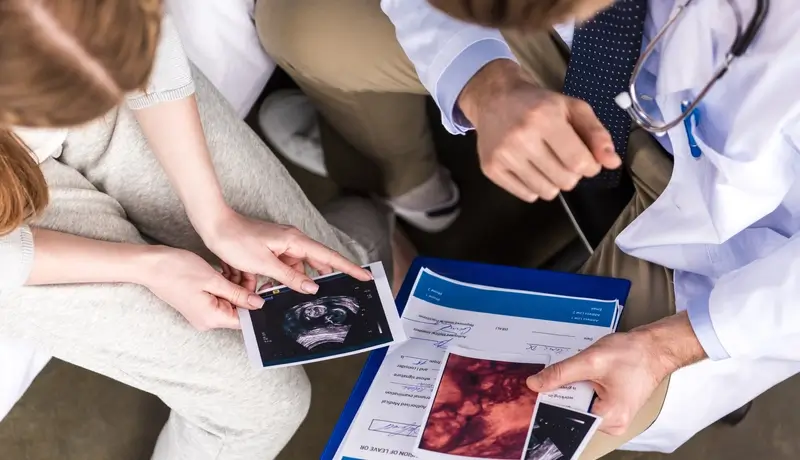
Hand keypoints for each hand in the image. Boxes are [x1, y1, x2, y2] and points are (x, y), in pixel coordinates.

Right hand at [141, 247, 264, 330]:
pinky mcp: (198, 304)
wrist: (149, 265)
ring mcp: (202, 313)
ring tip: (232, 266)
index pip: (244, 319)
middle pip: (238, 309)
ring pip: (229, 301)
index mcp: (212, 318)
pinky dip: (224, 284)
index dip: (256, 304)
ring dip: (235, 284)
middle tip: (247, 269)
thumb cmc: (178, 270)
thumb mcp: (213, 280)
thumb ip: (238, 294)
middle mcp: (207, 321)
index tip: (265, 287)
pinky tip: (224, 269)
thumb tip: (259, 305)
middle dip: (245, 290)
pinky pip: (218, 297)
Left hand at [198, 207, 371, 293]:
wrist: (214, 226)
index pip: (329, 256)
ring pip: (294, 269)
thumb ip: (290, 277)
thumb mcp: (264, 264)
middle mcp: (291, 241)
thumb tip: (312, 287)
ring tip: (284, 292)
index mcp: (295, 241)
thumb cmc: (236, 240)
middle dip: (320, 277)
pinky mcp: (269, 250)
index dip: (348, 267)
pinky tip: (265, 288)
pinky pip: (279, 268)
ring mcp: (280, 245)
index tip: (365, 276)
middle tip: (335, 292)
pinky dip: (275, 278)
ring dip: (287, 282)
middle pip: (315, 263)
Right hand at [459, 60, 621, 201]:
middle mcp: (521, 137)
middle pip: (564, 180)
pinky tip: (531, 168)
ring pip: (546, 192)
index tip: (587, 161)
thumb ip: (597, 134)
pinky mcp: (491, 168)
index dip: (591, 167)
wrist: (494, 99)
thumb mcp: (573, 108)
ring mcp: (503, 155)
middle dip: (572, 174)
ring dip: (554, 182)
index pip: (579, 162)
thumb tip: (612, 163)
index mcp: (545, 118)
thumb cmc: (538, 104)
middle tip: (564, 159)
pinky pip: (526, 195)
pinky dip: (534, 186)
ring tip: (547, 163)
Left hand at [525, 312, 705, 434]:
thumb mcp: (591, 360)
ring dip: (573, 389)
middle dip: (564, 393)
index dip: (552, 403)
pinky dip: (581, 388)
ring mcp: (612, 417)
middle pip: (572, 412)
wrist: (653, 348)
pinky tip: (588, 375)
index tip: (542, 389)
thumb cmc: (633, 354)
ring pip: (577, 406)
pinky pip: (586, 401)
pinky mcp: (610, 408)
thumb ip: (561, 374)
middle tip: (571, 374)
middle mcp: (612, 424)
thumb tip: (536, 384)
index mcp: (609, 418)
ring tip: (585, 372)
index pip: (568, 418)